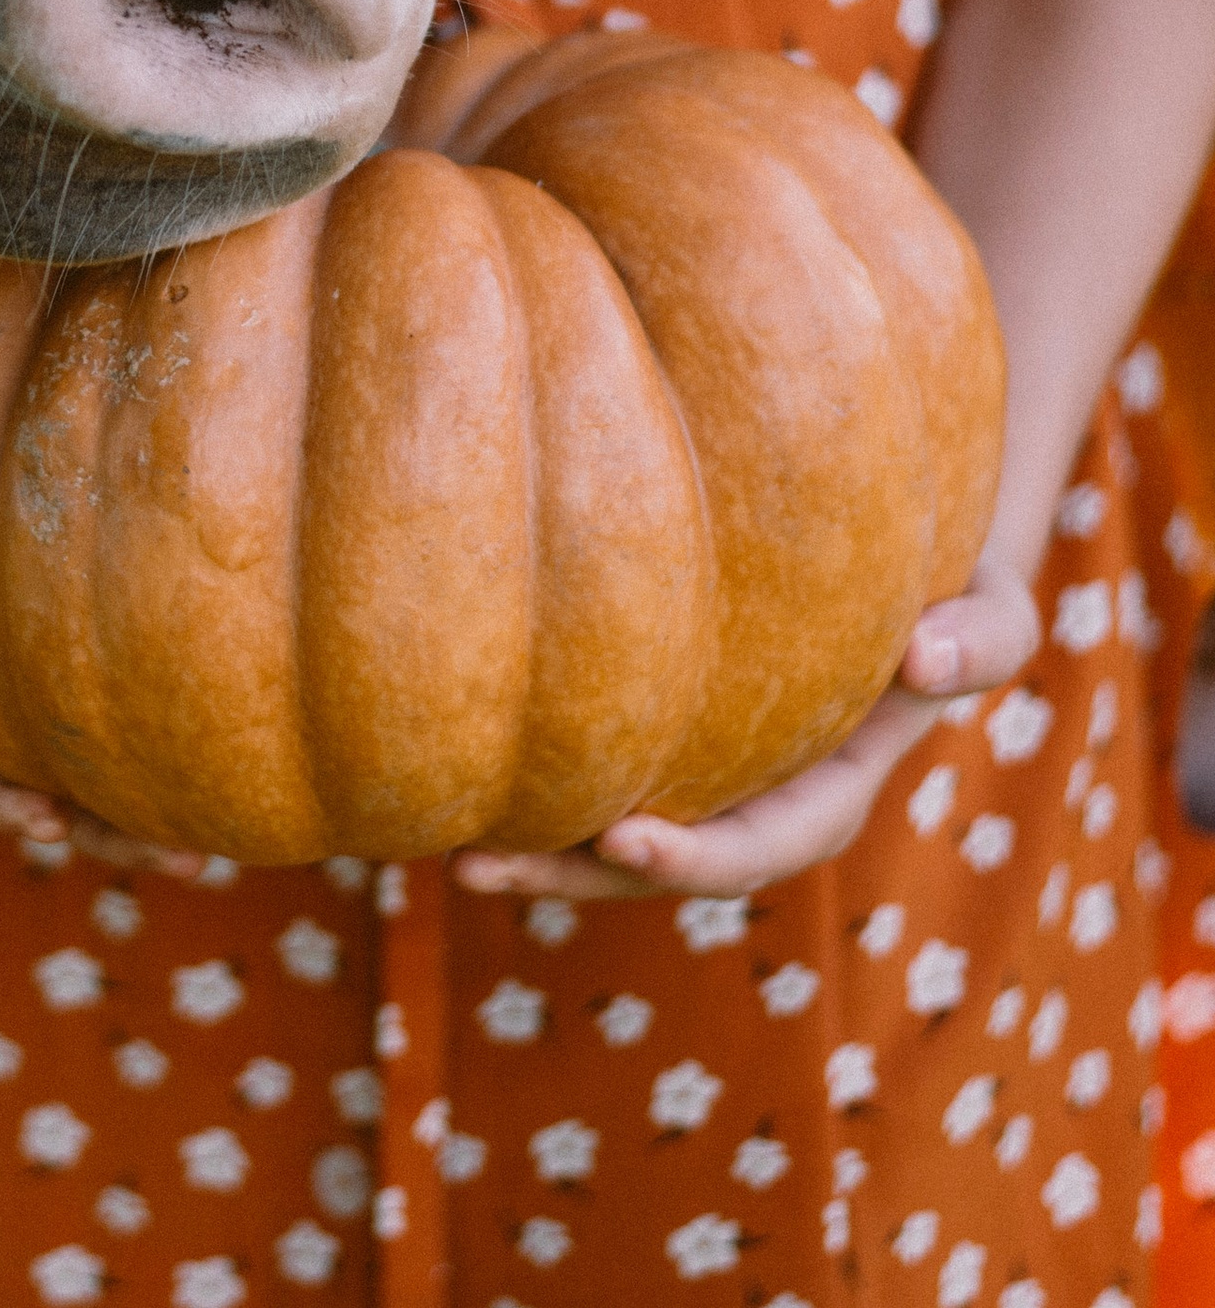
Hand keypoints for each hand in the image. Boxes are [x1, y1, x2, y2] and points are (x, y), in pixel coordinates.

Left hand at [454, 560, 1038, 900]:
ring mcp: (703, 764)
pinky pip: (595, 753)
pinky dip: (534, 764)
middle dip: (572, 872)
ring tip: (439, 842)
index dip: (695, 855)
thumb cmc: (952, 587)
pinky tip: (448, 750)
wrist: (908, 558)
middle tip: (480, 863)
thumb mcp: (992, 613)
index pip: (759, 844)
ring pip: (609, 818)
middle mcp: (754, 792)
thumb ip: (979, 641)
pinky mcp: (660, 721)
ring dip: (533, 839)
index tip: (621, 840)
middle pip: (659, 857)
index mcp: (825, 788)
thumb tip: (922, 660)